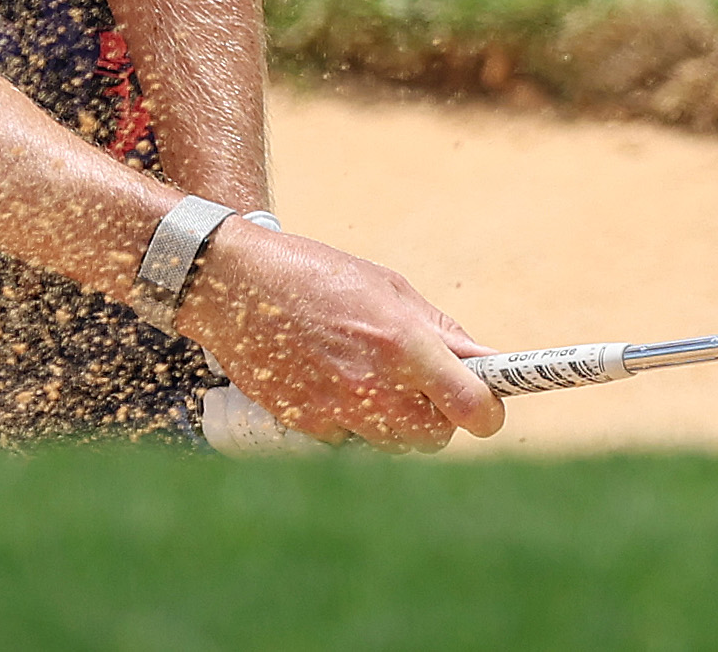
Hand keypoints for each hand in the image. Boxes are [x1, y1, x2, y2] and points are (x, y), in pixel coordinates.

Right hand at [171, 224, 505, 449]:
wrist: (231, 283)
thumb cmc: (314, 274)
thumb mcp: (386, 287)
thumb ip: (438, 331)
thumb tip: (485, 360)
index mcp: (402, 343)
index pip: (471, 406)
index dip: (487, 412)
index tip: (487, 406)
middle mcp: (373, 384)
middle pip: (433, 436)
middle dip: (435, 416)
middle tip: (420, 386)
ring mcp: (336, 409)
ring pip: (391, 444)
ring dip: (393, 420)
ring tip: (369, 377)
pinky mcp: (304, 423)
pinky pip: (347, 440)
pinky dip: (348, 420)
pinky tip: (330, 380)